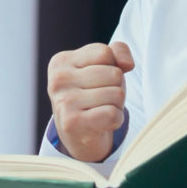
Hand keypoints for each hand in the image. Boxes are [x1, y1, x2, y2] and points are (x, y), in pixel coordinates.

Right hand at [47, 41, 134, 163]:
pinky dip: (116, 120)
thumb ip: (117, 51)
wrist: (78, 136)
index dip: (111, 67)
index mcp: (62, 61)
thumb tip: (127, 64)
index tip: (98, 80)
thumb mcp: (102, 67)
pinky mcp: (72, 123)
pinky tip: (102, 123)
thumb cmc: (92, 95)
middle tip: (100, 99)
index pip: (105, 53)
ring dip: (117, 105)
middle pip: (114, 74)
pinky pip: (113, 114)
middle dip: (116, 87)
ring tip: (100, 110)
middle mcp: (58, 80)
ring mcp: (63, 101)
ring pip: (117, 94)